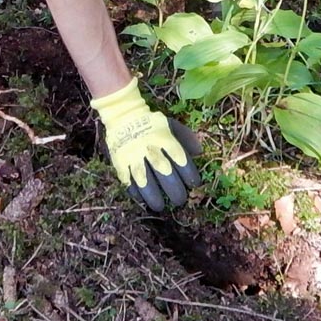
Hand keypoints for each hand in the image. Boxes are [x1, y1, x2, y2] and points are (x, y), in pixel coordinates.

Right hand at [92, 78, 202, 210]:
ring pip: (145, 179)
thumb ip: (185, 138)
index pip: (180, 158)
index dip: (189, 173)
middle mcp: (150, 148)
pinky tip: (141, 199)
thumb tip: (200, 153)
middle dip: (173, 189)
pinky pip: (127, 179)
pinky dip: (134, 191)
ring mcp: (134, 155)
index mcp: (164, 139)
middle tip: (180, 200)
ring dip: (152, 195)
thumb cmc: (151, 123)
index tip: (194, 184)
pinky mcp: (120, 161)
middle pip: (164, 172)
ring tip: (159, 206)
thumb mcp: (171, 125)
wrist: (124, 114)